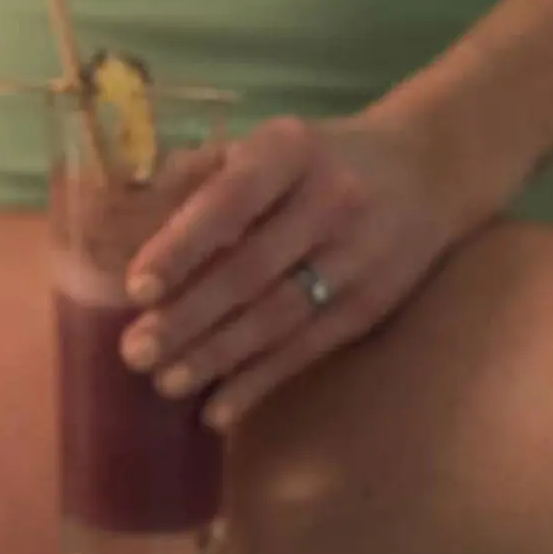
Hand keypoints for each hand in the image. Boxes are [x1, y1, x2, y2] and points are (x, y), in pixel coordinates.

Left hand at [117, 115, 479, 430]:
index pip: (230, 200)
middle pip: (251, 269)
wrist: (431, 167)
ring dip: (217, 357)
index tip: (137, 288)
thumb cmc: (316, 159)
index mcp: (290, 149)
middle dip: (188, 317)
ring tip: (165, 383)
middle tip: (135, 351)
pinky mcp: (373, 304)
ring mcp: (359, 256)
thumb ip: (197, 174)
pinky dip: (260, 382)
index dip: (183, 247)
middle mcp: (331, 199)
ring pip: (278, 317)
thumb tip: (121, 221)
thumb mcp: (265, 144)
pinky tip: (219, 410)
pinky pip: (308, 349)